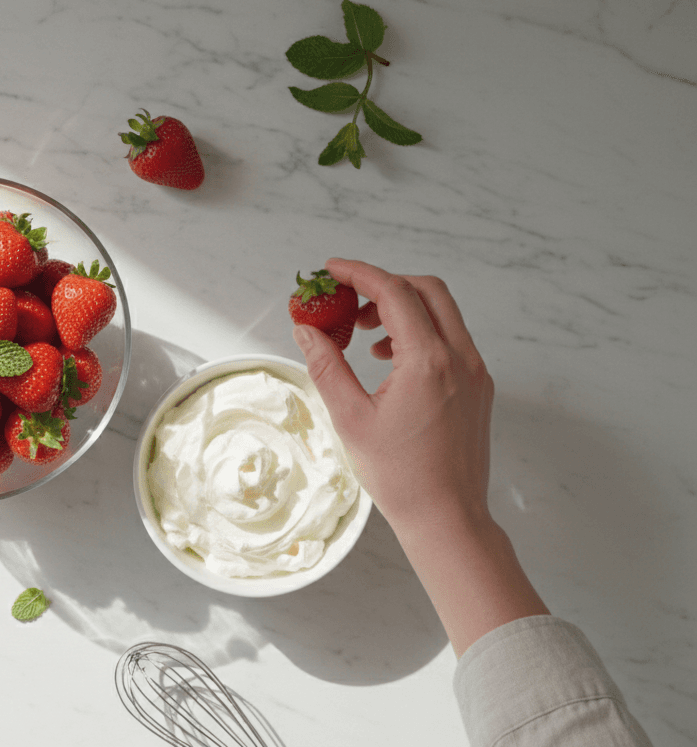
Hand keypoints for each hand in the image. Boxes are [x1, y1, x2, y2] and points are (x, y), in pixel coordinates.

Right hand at [291, 258, 494, 536]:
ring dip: (402, 307)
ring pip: (441, 312)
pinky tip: (388, 358)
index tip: (330, 271)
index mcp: (428, 362)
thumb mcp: (350, 418)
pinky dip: (419, 331)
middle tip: (347, 298)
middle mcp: (460, 358)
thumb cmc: (400, 476)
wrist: (447, 516)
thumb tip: (306, 329)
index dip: (358, 273)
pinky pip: (451, 338)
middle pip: (426, 289)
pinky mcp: (479, 386)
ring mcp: (476, 371)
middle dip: (383, 284)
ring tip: (363, 332)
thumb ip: (326, 365)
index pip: (394, 292)